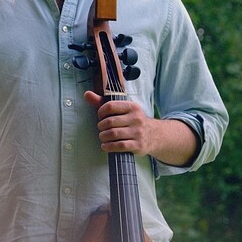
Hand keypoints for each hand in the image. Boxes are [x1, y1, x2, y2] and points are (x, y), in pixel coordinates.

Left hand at [84, 91, 199, 165]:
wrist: (155, 135)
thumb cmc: (133, 121)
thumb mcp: (123, 109)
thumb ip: (103, 102)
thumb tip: (87, 94)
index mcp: (132, 107)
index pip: (110, 106)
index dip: (101, 112)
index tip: (100, 117)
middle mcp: (136, 118)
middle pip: (110, 122)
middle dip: (101, 127)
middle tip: (101, 129)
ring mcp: (138, 132)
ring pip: (113, 134)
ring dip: (103, 137)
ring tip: (102, 137)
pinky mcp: (138, 145)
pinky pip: (119, 145)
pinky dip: (109, 146)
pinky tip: (105, 146)